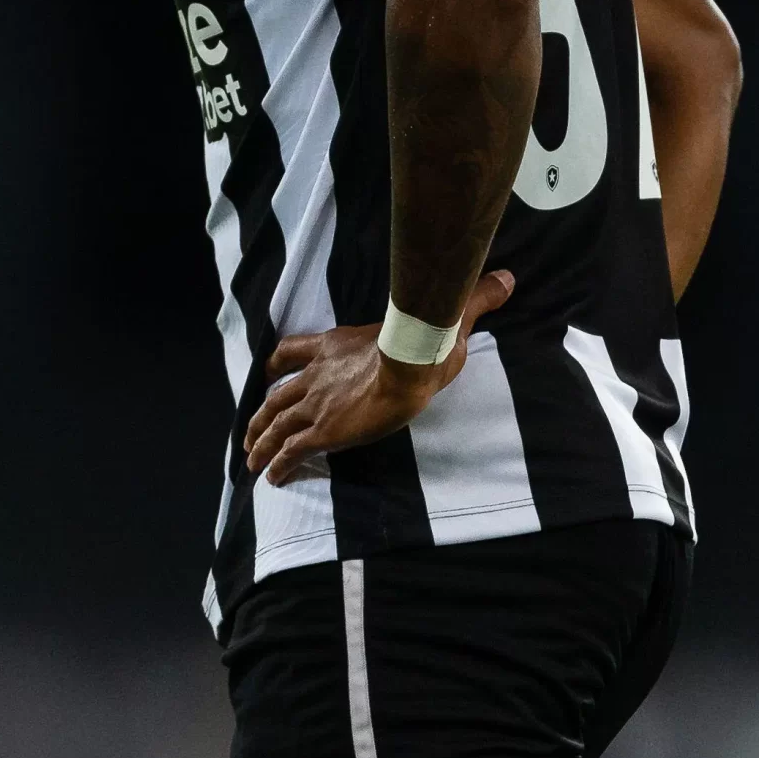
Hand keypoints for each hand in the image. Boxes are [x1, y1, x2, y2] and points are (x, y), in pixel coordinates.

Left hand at [244, 271, 514, 484]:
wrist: (410, 363)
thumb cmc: (425, 341)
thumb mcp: (445, 317)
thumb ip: (471, 298)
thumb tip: (507, 278)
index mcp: (334, 345)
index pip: (292, 350)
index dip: (275, 364)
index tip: (265, 374)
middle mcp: (317, 373)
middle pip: (275, 394)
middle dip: (261, 416)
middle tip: (250, 435)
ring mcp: (317, 402)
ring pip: (275, 424)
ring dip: (260, 443)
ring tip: (251, 462)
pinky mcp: (324, 430)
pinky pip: (292, 450)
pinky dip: (278, 464)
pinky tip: (272, 479)